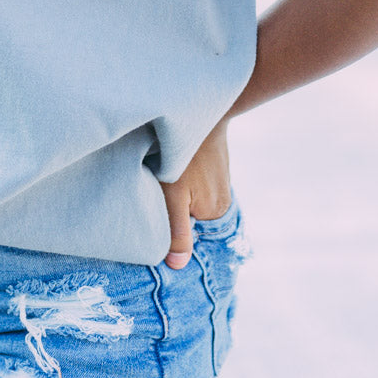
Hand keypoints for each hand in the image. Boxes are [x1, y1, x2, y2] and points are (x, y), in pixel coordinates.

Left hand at [159, 119, 231, 268]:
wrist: (204, 112)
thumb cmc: (185, 154)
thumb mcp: (174, 194)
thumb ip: (177, 230)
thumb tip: (178, 266)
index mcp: (215, 212)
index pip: (189, 233)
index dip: (170, 226)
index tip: (154, 214)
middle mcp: (223, 200)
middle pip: (192, 216)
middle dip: (174, 208)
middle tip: (156, 191)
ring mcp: (221, 182)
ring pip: (192, 198)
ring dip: (178, 191)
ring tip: (164, 178)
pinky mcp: (215, 167)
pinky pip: (196, 184)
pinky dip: (185, 180)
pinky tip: (175, 168)